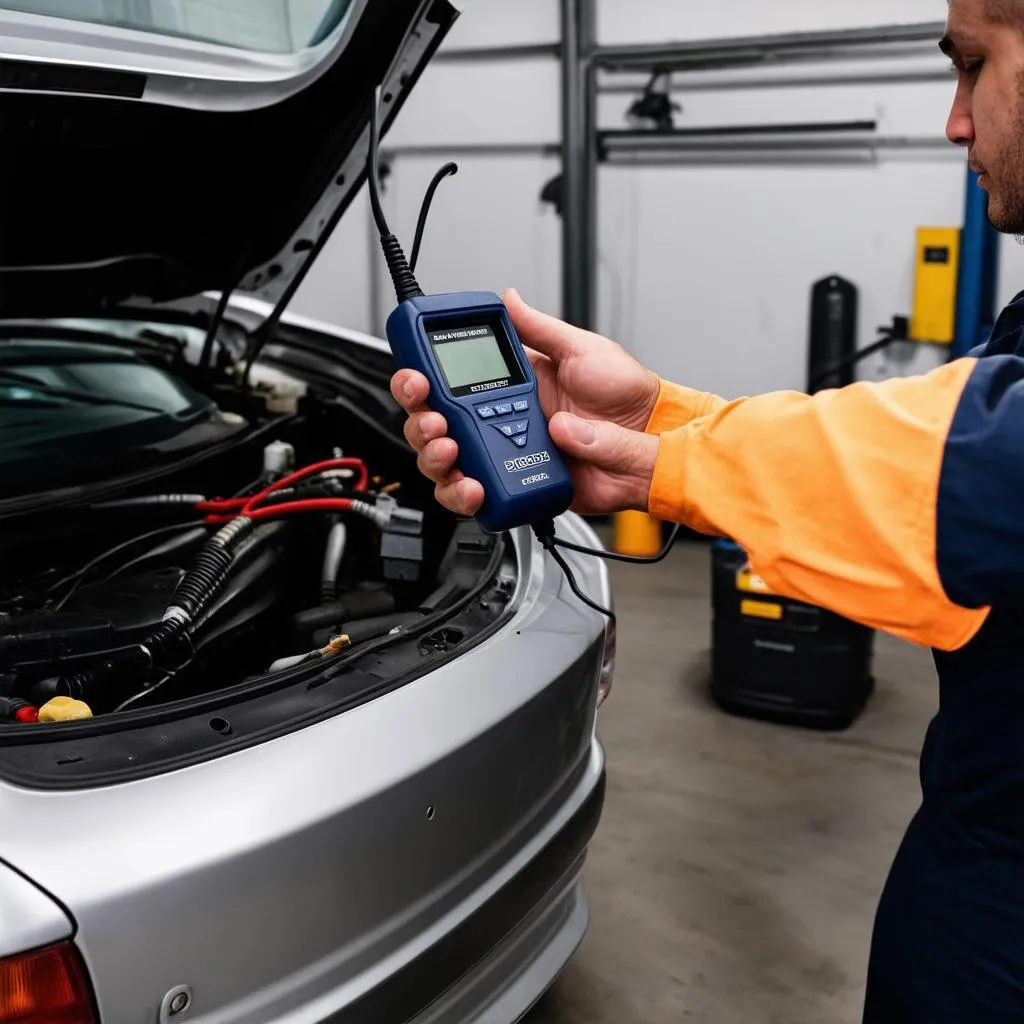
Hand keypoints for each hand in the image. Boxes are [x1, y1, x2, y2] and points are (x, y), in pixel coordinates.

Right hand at [391, 288, 661, 516]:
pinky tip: (473, 486)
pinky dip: (463, 495)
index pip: (448, 382)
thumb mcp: (583, 350)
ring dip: (436, 460)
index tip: (417, 378)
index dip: (420, 381)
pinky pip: (475, 498)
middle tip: (436, 420)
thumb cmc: (626, 398)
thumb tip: (510, 299)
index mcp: (509, 386)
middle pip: (433, 427)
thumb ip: (540, 328)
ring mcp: (505, 457)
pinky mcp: (517, 488)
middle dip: (421, 423)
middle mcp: (499, 422)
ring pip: (445, 467)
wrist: (651, 444)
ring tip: (452, 452)